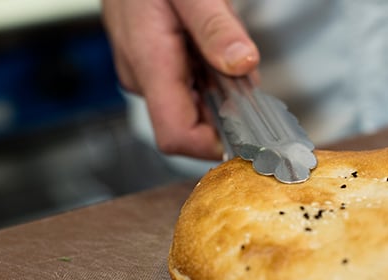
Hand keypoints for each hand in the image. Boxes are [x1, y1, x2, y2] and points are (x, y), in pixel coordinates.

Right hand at [101, 0, 259, 158]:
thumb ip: (215, 27)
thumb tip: (242, 63)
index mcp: (150, 62)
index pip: (176, 135)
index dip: (212, 143)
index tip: (245, 131)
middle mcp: (142, 77)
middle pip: (189, 124)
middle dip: (224, 109)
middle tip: (240, 71)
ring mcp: (143, 74)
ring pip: (190, 106)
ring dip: (217, 91)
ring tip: (221, 51)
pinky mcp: (149, 68)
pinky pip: (183, 88)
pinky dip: (206, 78)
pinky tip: (209, 50)